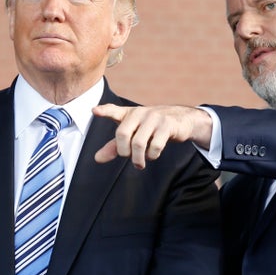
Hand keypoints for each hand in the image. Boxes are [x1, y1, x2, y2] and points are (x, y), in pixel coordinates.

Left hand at [93, 103, 212, 168]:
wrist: (181, 120)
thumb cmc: (151, 128)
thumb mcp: (133, 135)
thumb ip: (115, 146)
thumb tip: (97, 159)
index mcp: (129, 114)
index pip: (114, 111)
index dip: (104, 111)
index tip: (94, 111)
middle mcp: (139, 113)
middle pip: (122, 134)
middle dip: (123, 151)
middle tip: (128, 157)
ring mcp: (154, 118)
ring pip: (138, 143)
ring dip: (137, 159)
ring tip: (139, 163)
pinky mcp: (167, 125)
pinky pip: (155, 146)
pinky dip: (152, 155)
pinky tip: (153, 154)